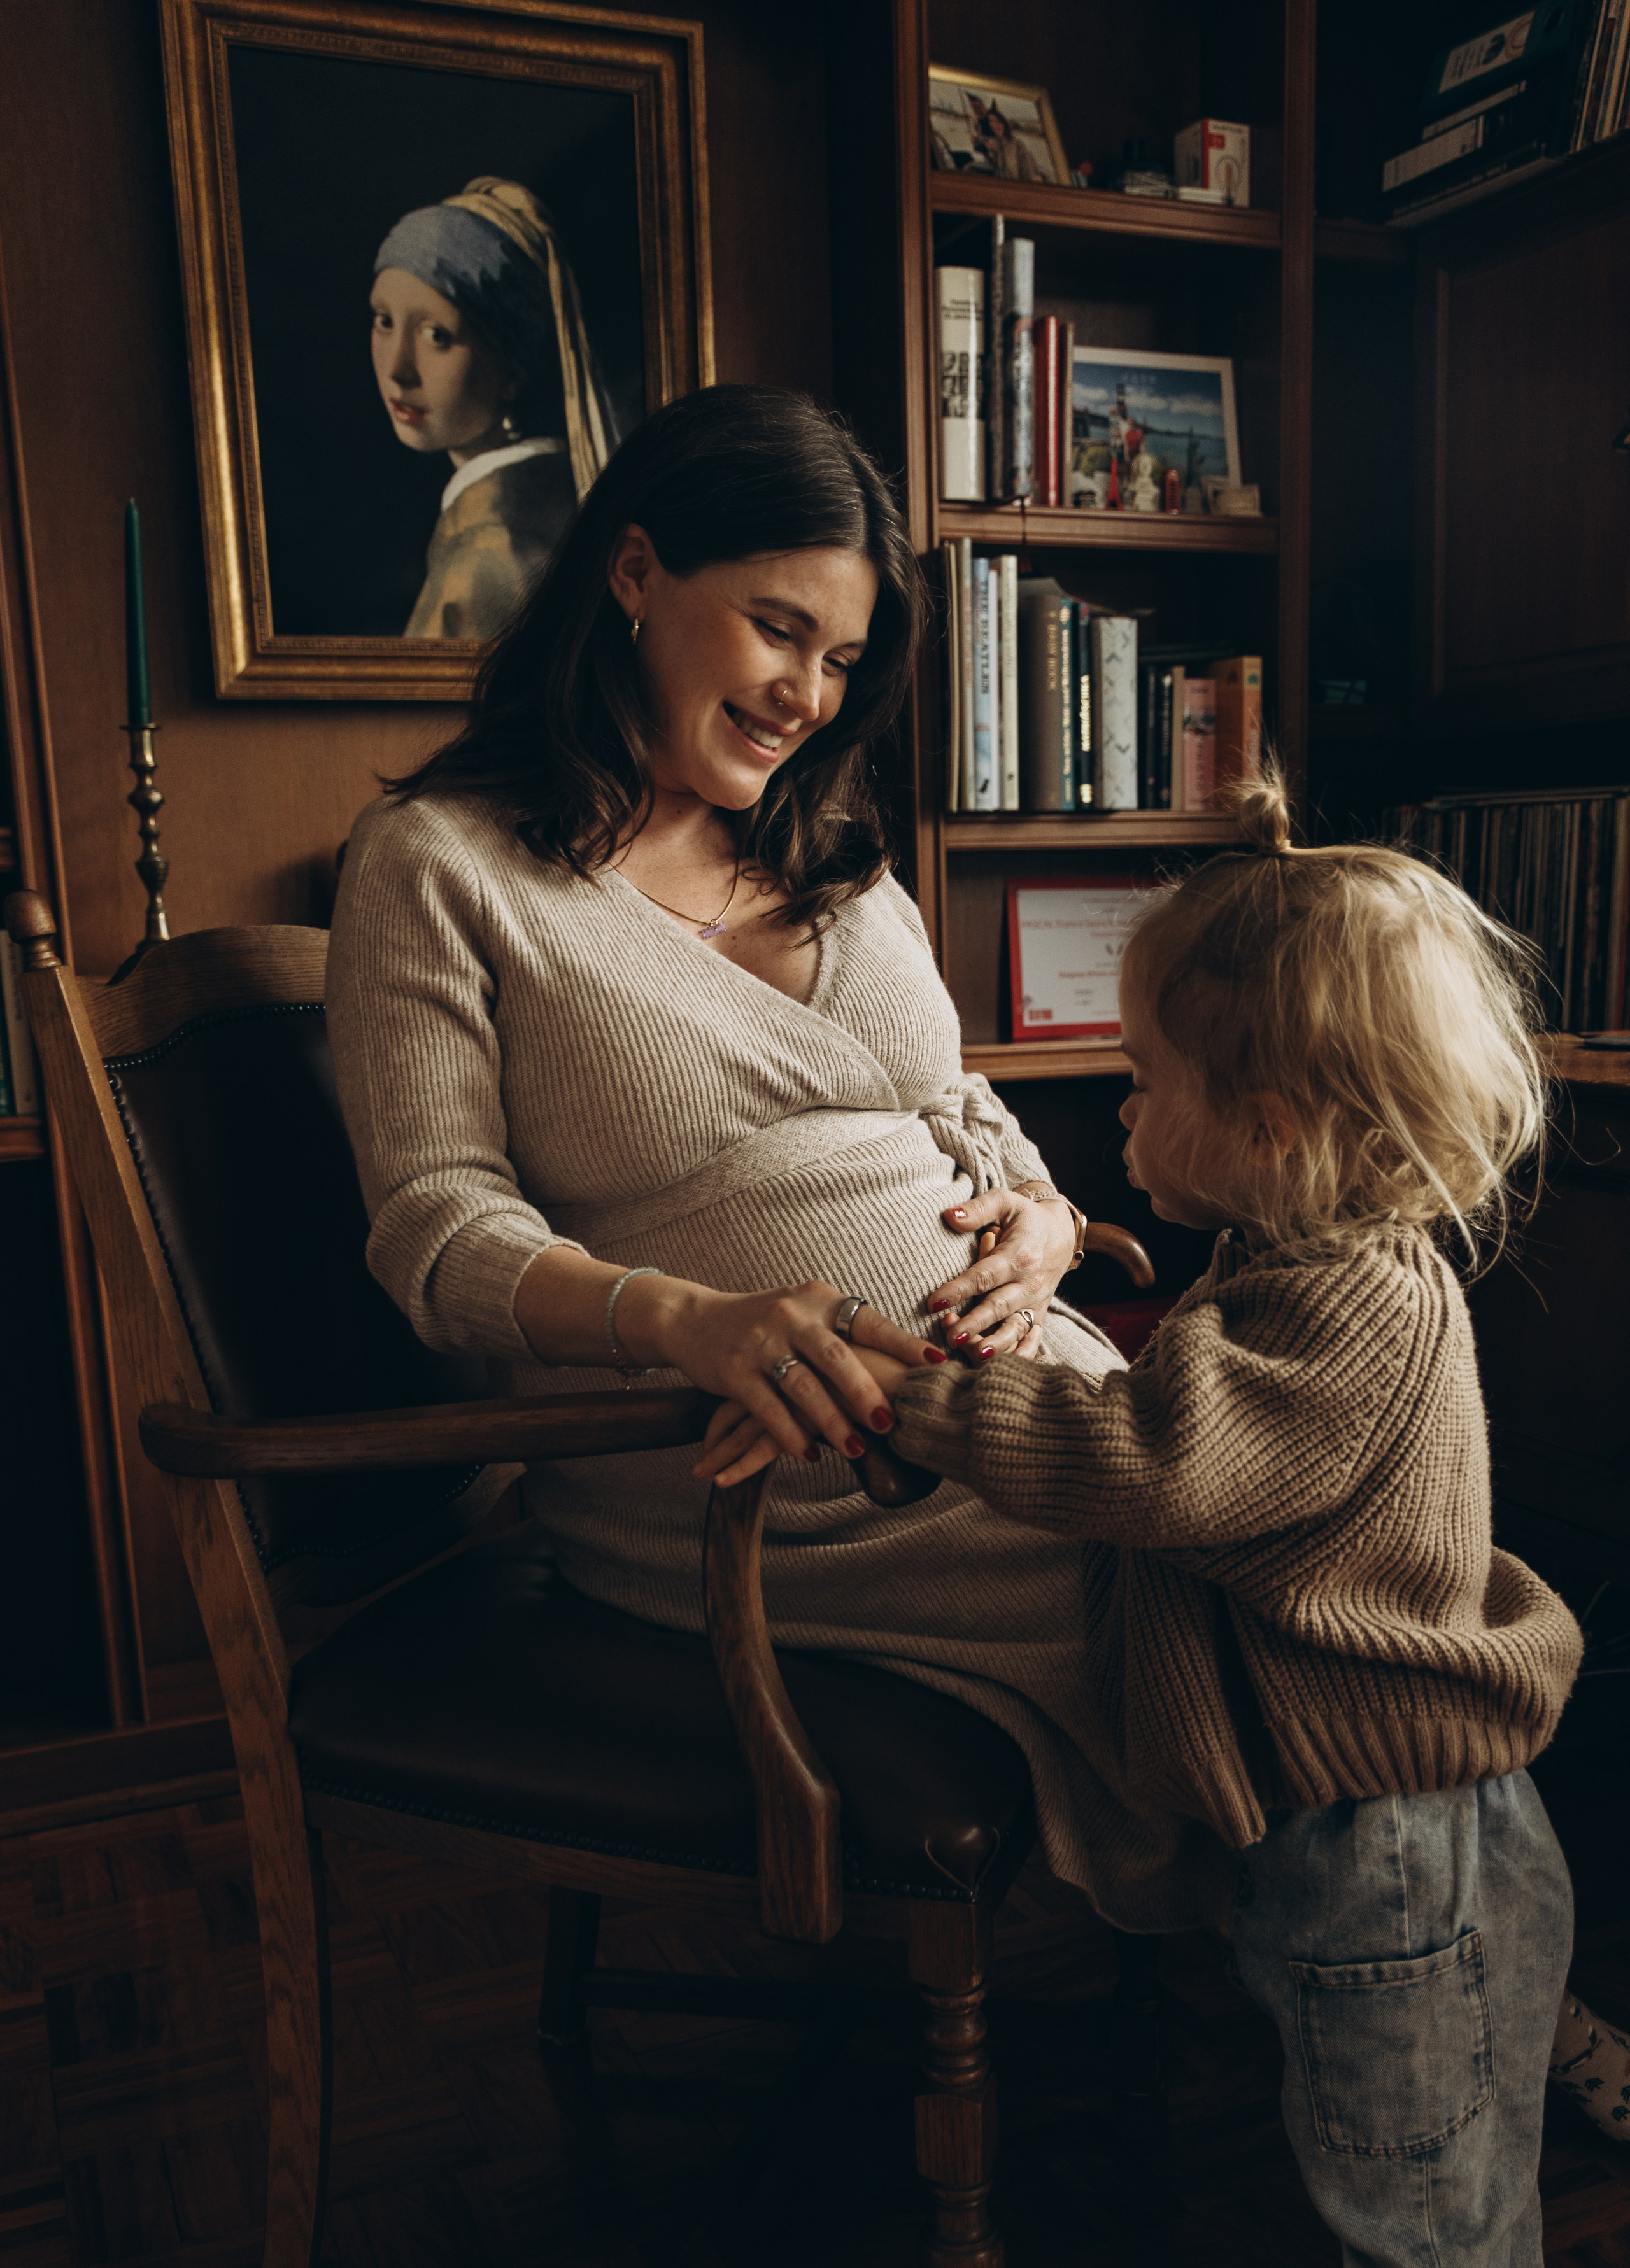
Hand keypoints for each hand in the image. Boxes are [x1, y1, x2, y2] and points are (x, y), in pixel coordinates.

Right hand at [619, 1275, 942, 1474]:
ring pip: (803, 1387)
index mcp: (819, 1298)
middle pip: (836, 1356)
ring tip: (857, 1449)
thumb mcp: (807, 1310)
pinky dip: (790, 1435)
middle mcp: (791, 1315)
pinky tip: (809, 1456)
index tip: (937, 1362)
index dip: (902, 1343)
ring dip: (831, 1423)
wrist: (694, 1319)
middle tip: (891, 1422)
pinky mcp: (735, 1372)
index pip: (868, 1321)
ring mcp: (761, 1343)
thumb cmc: (767, 1323)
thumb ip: (847, 1330)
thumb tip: (909, 1359)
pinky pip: (767, 1408)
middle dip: (866, 1392)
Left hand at [927, 1187, 1077, 1362]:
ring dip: (995, 1344)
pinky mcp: (1039, 1315)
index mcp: (1019, 1255)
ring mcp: (1036, 1302)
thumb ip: (978, 1208)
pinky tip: (998, 1369)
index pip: (985, 1275)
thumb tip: (949, 1216)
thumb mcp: (1005, 1202)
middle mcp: (1030, 1283)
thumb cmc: (1024, 1217)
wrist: (1060, 1233)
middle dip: (976, 1323)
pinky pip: (1032, 1341)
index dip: (959, 1289)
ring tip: (974, 1355)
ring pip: (1016, 1329)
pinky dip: (1019, 1356)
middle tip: (950, 1336)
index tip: (934, 1302)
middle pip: (999, 1306)